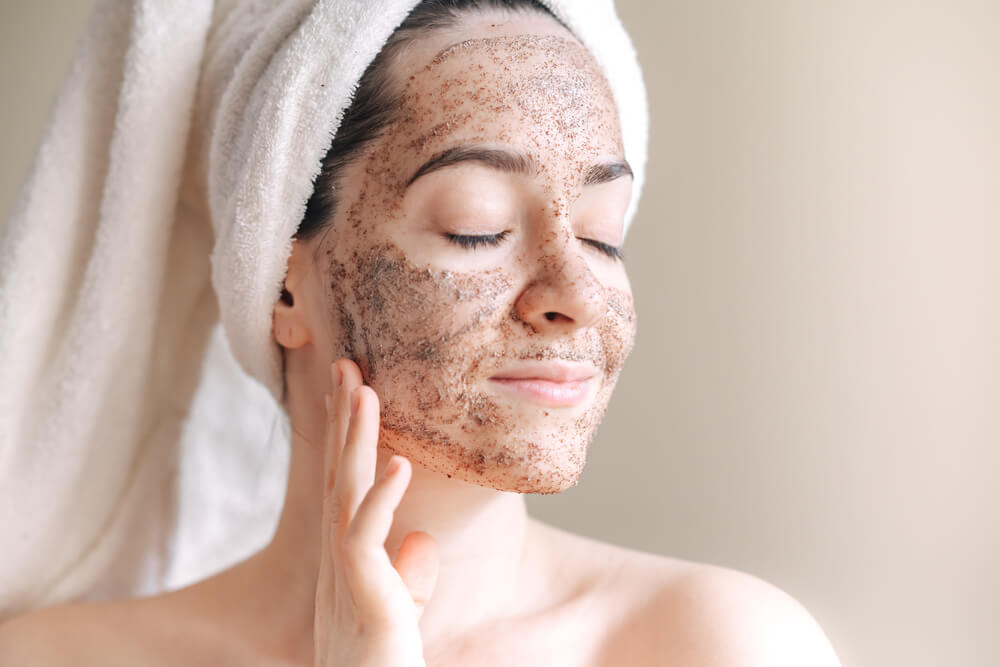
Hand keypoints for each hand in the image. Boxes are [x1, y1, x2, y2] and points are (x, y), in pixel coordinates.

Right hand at [313, 359, 439, 666]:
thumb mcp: (398, 616)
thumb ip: (406, 578)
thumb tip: (420, 541)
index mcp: (348, 561)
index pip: (346, 486)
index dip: (348, 438)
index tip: (353, 391)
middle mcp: (340, 562)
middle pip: (339, 476)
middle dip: (343, 421)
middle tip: (345, 365)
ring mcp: (346, 578)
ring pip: (346, 494)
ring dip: (355, 440)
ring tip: (363, 389)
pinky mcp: (364, 600)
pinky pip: (365, 541)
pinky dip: (381, 500)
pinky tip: (397, 463)